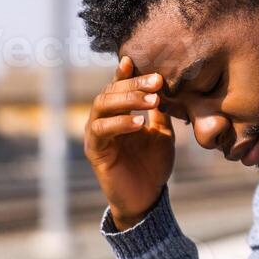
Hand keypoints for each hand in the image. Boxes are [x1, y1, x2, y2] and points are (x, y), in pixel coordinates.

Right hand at [84, 55, 175, 229]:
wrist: (146, 198)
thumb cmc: (153, 165)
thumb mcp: (162, 133)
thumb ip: (159, 111)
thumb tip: (164, 85)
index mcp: (118, 113)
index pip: (118, 86)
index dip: (126, 73)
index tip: (139, 61)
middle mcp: (103, 120)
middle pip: (110, 91)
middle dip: (134, 84)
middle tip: (157, 81)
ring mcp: (96, 134)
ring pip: (102, 106)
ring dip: (127, 100)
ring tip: (152, 101)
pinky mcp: (95, 151)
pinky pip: (102, 130)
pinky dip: (120, 123)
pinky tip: (139, 123)